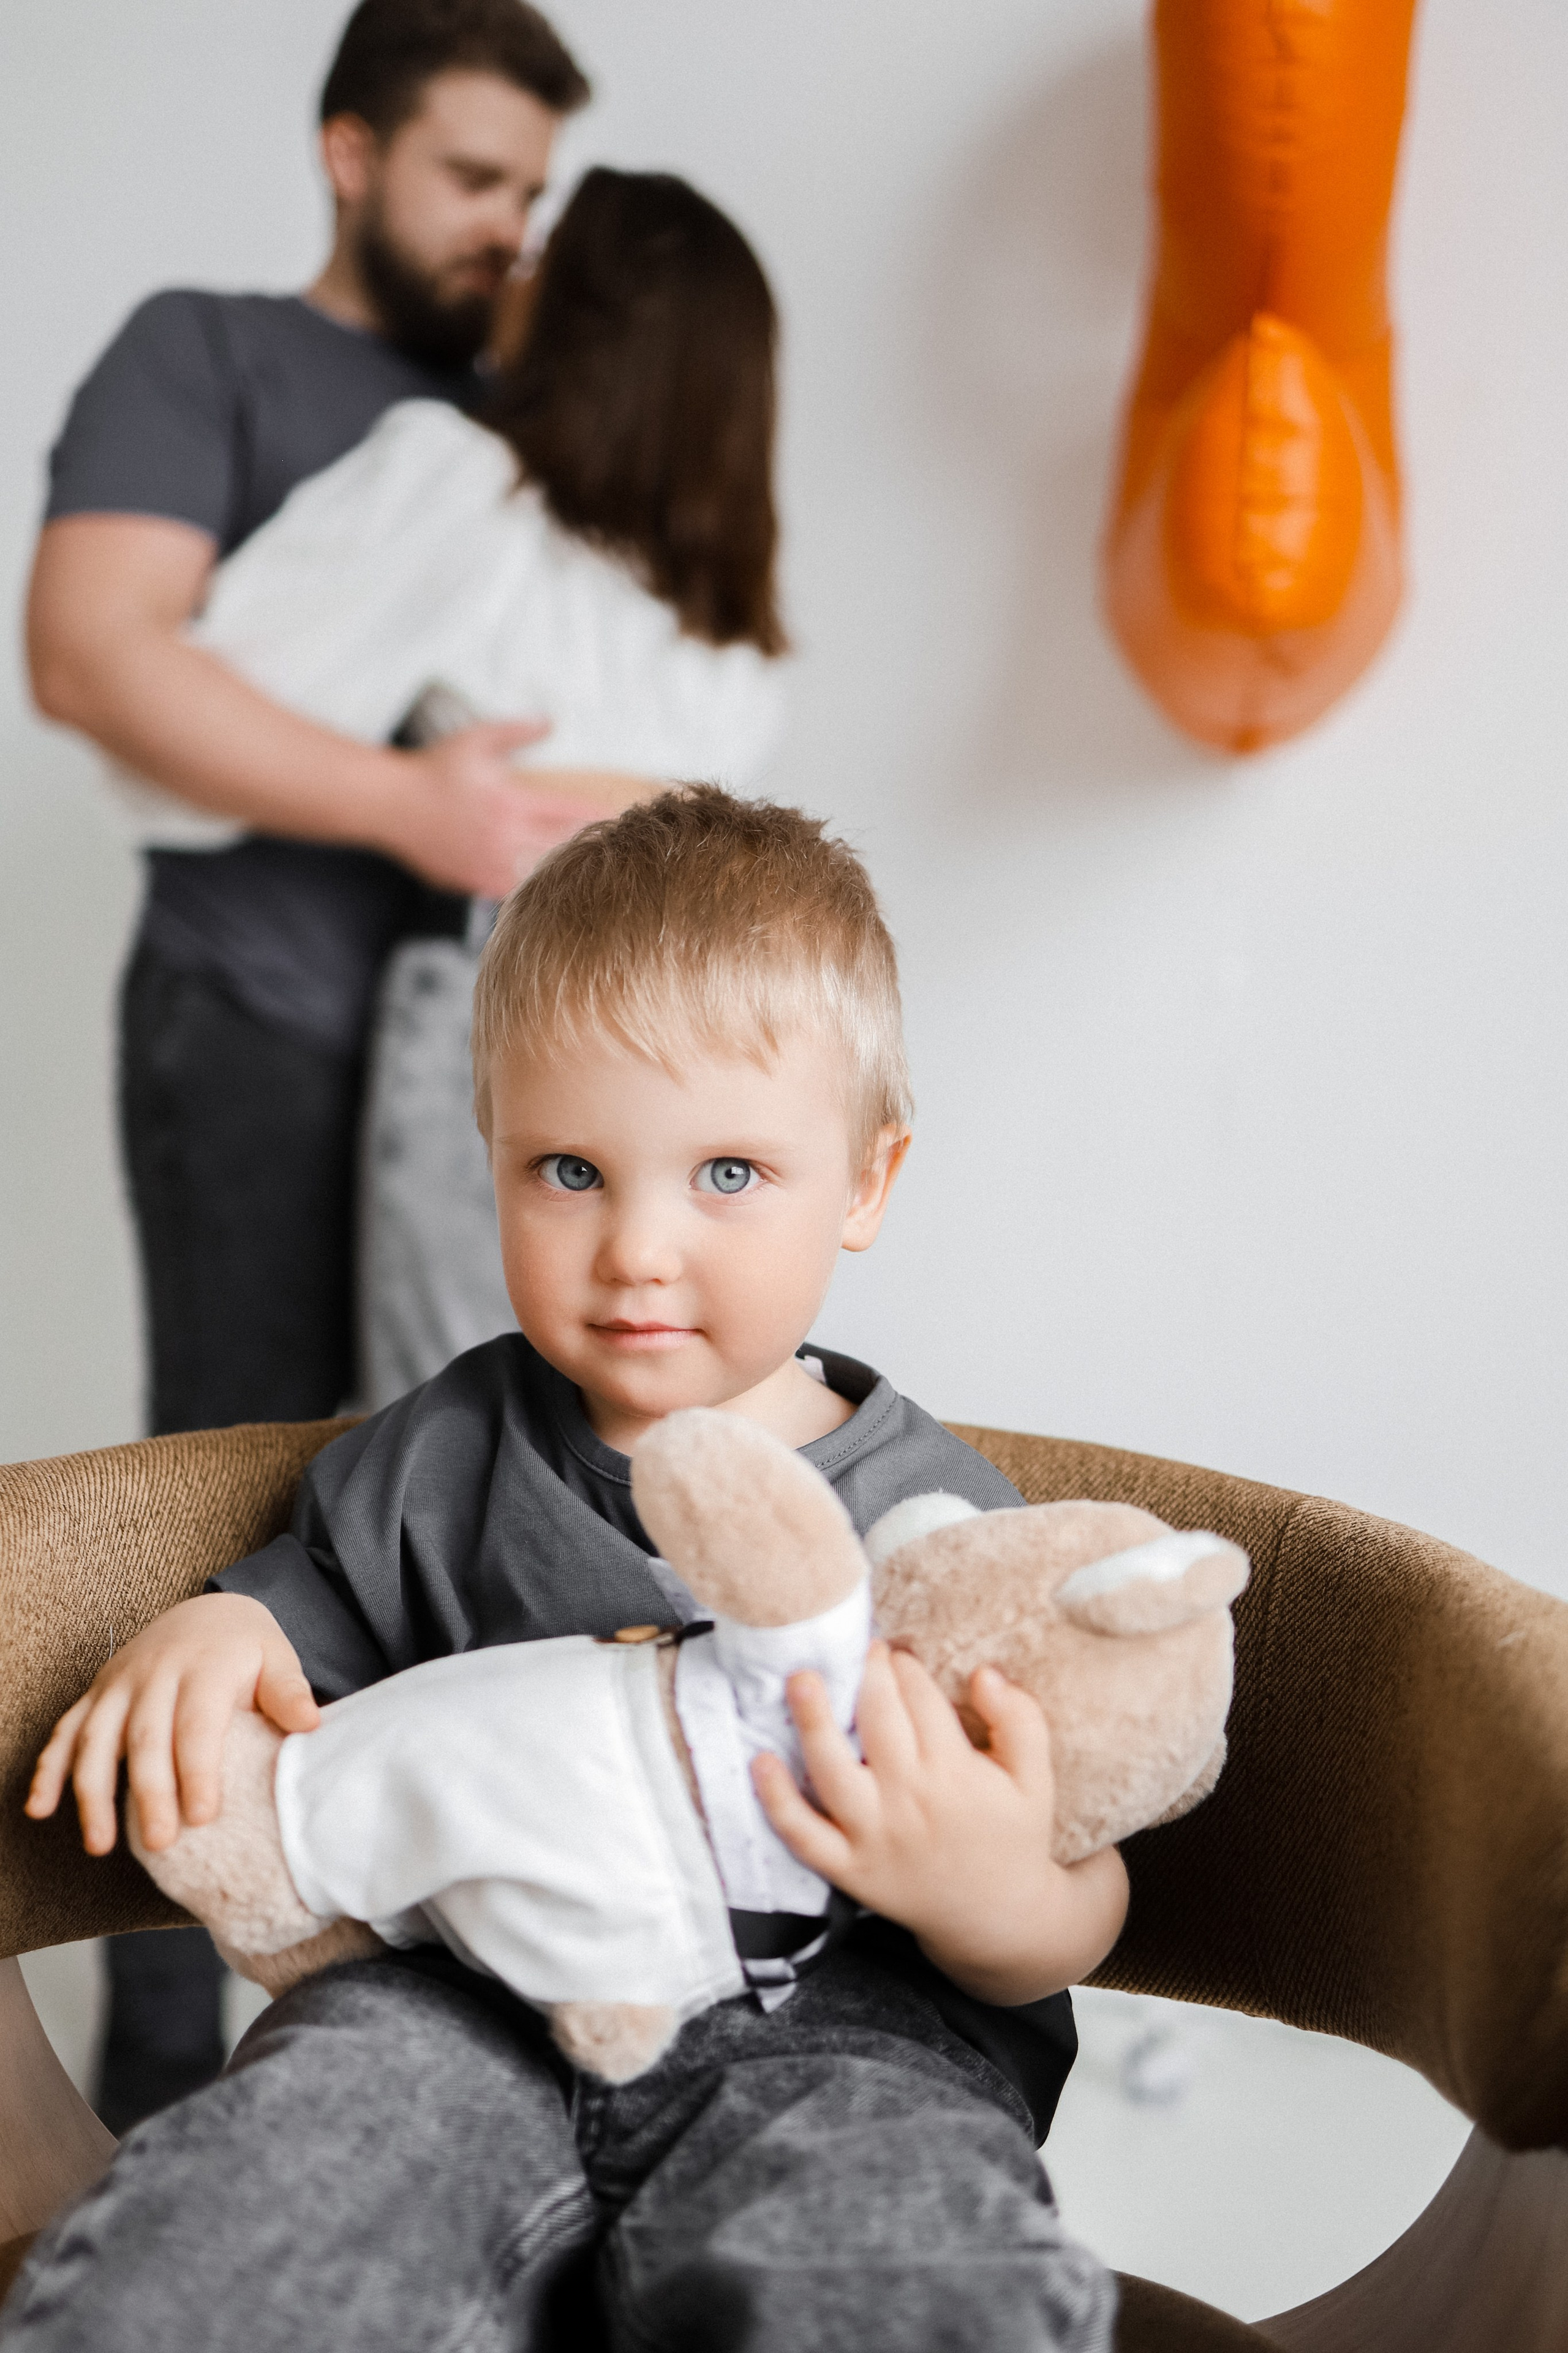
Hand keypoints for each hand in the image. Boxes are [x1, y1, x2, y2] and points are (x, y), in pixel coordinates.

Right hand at [25, 1593, 319, 1858]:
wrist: (209, 1611)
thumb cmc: (247, 1648)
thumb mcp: (277, 1656)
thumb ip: (289, 1690)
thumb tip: (309, 1724)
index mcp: (204, 1665)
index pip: (197, 1723)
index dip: (198, 1770)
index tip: (203, 1816)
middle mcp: (155, 1672)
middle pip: (145, 1738)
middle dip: (149, 1793)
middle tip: (159, 1844)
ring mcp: (119, 1684)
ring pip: (95, 1740)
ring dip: (91, 1793)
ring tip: (101, 1844)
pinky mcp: (96, 1694)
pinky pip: (65, 1731)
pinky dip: (49, 1769)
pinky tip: (40, 1809)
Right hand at [377, 720, 625, 896]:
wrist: (389, 805)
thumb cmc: (431, 770)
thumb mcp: (474, 740)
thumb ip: (515, 732)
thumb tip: (550, 722)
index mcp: (510, 803)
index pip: (568, 812)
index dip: (598, 815)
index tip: (622, 817)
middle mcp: (504, 839)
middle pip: (562, 848)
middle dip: (591, 846)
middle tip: (619, 847)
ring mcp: (489, 866)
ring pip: (542, 875)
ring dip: (566, 871)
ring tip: (593, 872)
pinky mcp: (475, 884)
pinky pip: (516, 893)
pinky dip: (535, 889)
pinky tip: (551, 889)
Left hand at [752, 1643, 1127, 2004]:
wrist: (998, 1920)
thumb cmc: (1014, 1837)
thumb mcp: (1036, 1779)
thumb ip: (1020, 1720)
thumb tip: (985, 1673)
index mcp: (956, 1774)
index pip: (922, 1700)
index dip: (905, 1666)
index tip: (896, 1652)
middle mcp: (910, 1802)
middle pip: (878, 1721)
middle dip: (867, 1675)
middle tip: (861, 1650)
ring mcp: (874, 1838)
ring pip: (832, 1771)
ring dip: (812, 1721)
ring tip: (800, 1678)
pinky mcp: (849, 1870)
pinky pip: (804, 1835)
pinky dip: (777, 1801)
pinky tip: (760, 1760)